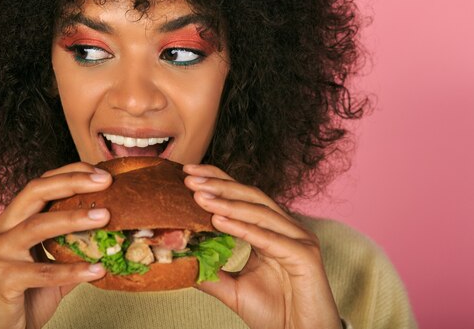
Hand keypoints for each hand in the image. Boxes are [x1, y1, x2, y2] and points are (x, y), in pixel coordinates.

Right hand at [0, 162, 112, 328]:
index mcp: (9, 222)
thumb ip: (73, 247)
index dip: (70, 174)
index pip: (39, 185)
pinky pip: (42, 272)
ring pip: (37, 226)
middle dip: (72, 182)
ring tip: (106, 216)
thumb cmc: (25, 297)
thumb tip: (114, 232)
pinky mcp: (1, 280)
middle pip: (34, 192)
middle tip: (105, 181)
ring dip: (74, 219)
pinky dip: (73, 270)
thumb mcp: (52, 265)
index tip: (101, 173)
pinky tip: (98, 269)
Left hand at [184, 164, 342, 328]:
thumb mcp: (234, 288)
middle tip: (190, 178)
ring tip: (199, 196)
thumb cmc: (274, 312)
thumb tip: (181, 260)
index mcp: (272, 229)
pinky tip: (218, 221)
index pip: (243, 197)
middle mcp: (287, 228)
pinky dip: (244, 228)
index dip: (218, 181)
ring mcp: (299, 239)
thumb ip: (211, 272)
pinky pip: (270, 239)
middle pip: (251, 197)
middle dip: (219, 185)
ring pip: (260, 212)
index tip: (188, 174)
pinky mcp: (306, 256)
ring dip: (227, 203)